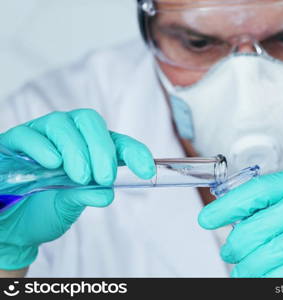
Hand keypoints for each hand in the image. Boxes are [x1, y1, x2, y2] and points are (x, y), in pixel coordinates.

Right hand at [0, 109, 154, 269]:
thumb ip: (86, 196)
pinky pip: (28, 134)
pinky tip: (52, 163)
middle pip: (89, 121)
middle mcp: (67, 137)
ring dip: (76, 149)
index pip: (115, 141)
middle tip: (104, 177)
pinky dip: (43, 147)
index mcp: (88, 150)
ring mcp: (40, 135)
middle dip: (102, 148)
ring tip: (80, 177)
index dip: (134, 151)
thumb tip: (106, 193)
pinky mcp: (13, 142)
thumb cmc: (43, 211)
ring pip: (61, 123)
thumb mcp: (69, 207)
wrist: (10, 227)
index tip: (147, 170)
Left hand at [199, 161, 282, 277]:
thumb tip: (260, 221)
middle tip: (230, 254)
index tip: (208, 219)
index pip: (259, 190)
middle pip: (262, 225)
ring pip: (276, 250)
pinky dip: (278, 280)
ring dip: (252, 267)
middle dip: (238, 244)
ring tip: (241, 273)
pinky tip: (266, 282)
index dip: (229, 206)